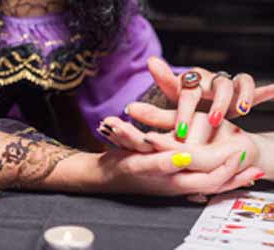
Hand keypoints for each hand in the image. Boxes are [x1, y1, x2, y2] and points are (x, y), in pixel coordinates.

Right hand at [97, 111, 263, 195]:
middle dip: (236, 178)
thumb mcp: (136, 162)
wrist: (104, 177)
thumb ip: (161, 162)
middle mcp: (177, 186)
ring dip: (228, 179)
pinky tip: (215, 173)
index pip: (210, 179)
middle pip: (215, 186)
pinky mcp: (169, 182)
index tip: (243, 154)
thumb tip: (186, 158)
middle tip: (256, 169)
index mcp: (172, 180)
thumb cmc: (118, 168)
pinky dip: (212, 178)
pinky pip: (198, 183)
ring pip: (209, 185)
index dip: (228, 169)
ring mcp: (174, 185)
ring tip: (245, 173)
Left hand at [138, 57, 273, 137]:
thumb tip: (127, 109)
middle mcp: (207, 81)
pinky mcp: (241, 90)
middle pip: (212, 85)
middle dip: (214, 102)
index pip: (185, 92)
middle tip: (213, 120)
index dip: (184, 110)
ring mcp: (225, 84)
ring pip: (237, 82)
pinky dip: (264, 90)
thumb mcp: (171, 114)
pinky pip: (253, 87)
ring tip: (241, 109)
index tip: (177, 129)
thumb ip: (153, 114)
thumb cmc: (186, 108)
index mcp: (188, 84)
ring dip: (240, 95)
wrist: (207, 104)